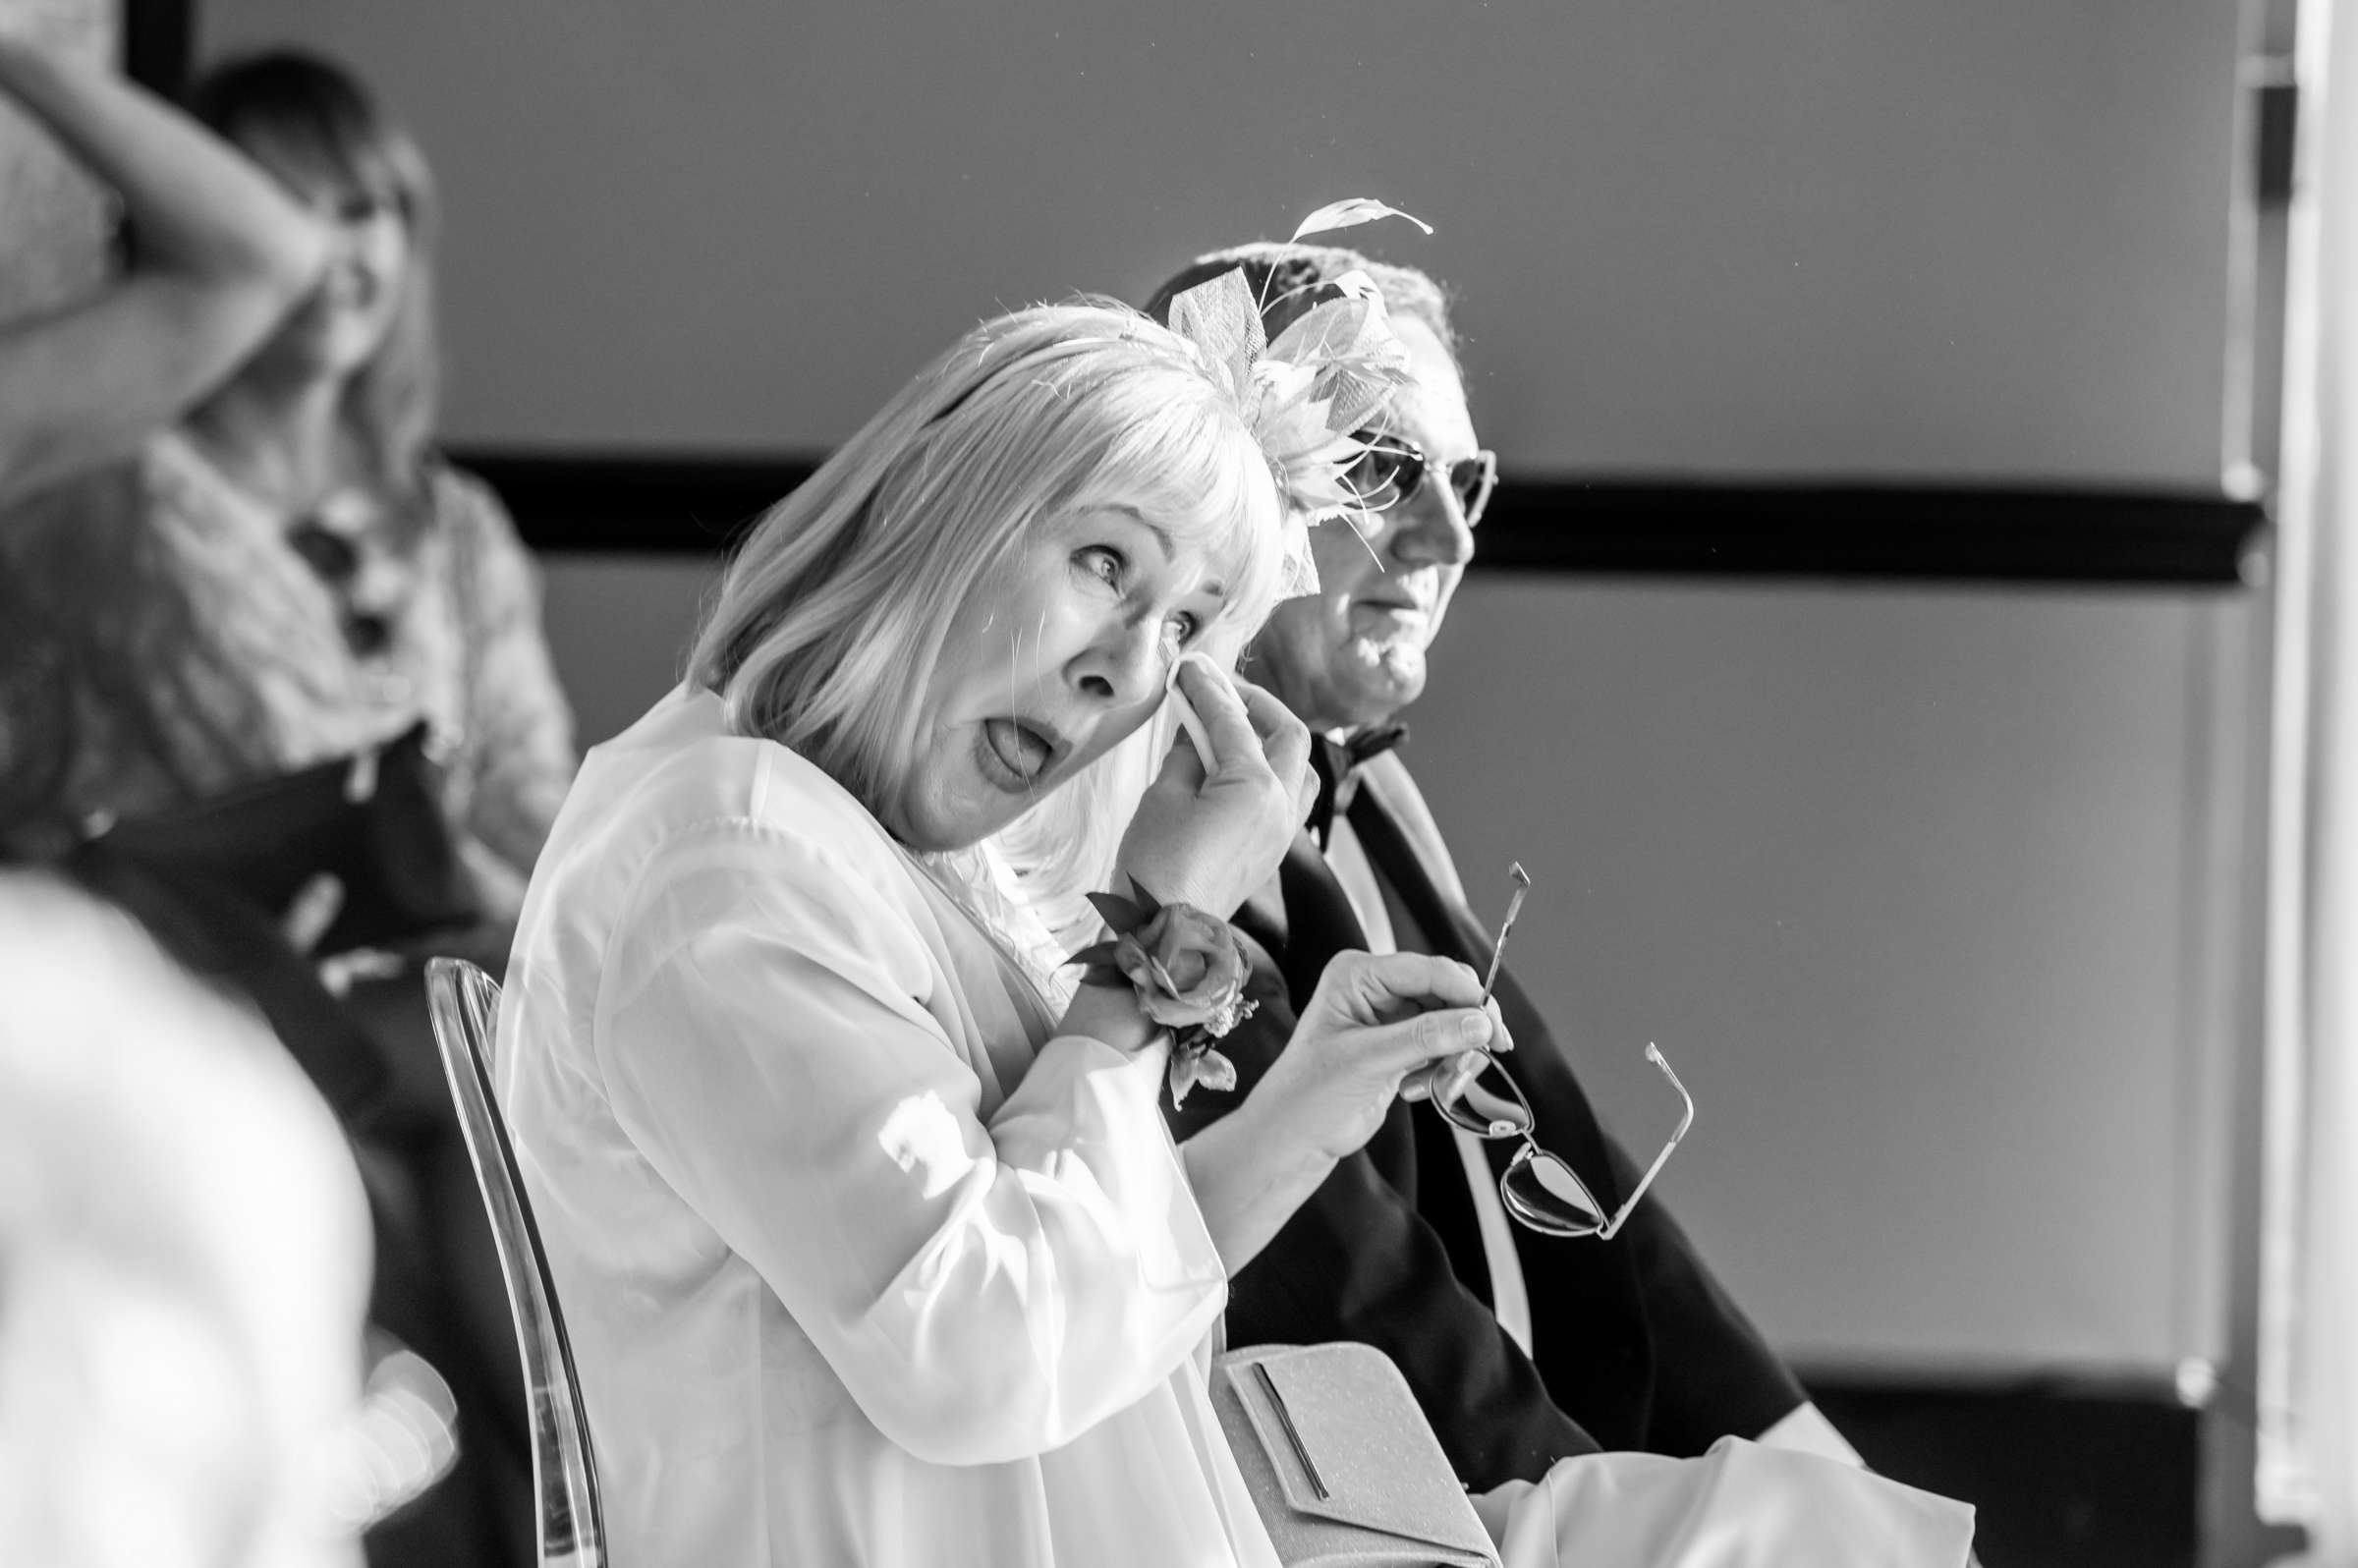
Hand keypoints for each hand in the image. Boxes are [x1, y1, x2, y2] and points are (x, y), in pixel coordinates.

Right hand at [1114, 654, 1310, 914]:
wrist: (1165, 936)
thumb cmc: (1157, 869)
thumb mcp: (1163, 797)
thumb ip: (1187, 753)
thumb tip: (1195, 729)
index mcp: (1256, 788)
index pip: (1234, 722)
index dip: (1209, 689)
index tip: (1190, 669)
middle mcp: (1282, 807)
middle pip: (1289, 736)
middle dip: (1257, 706)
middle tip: (1220, 692)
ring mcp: (1283, 833)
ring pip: (1300, 770)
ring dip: (1273, 741)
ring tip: (1234, 729)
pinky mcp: (1272, 852)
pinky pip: (1289, 799)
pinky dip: (1270, 774)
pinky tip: (1236, 771)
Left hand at [1247, 950, 1512, 1162]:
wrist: (1295, 1137)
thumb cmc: (1308, 1093)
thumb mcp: (1368, 1060)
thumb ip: (1425, 1037)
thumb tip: (1479, 1022)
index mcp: (1358, 974)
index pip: (1429, 971)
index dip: (1467, 996)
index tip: (1493, 1026)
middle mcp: (1376, 988)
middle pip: (1448, 992)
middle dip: (1465, 1028)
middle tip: (1480, 1056)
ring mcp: (1391, 1017)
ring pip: (1453, 1022)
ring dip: (1454, 1056)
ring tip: (1435, 1084)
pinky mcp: (1402, 1045)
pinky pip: (1444, 1047)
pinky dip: (1443, 1069)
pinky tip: (1416, 1089)